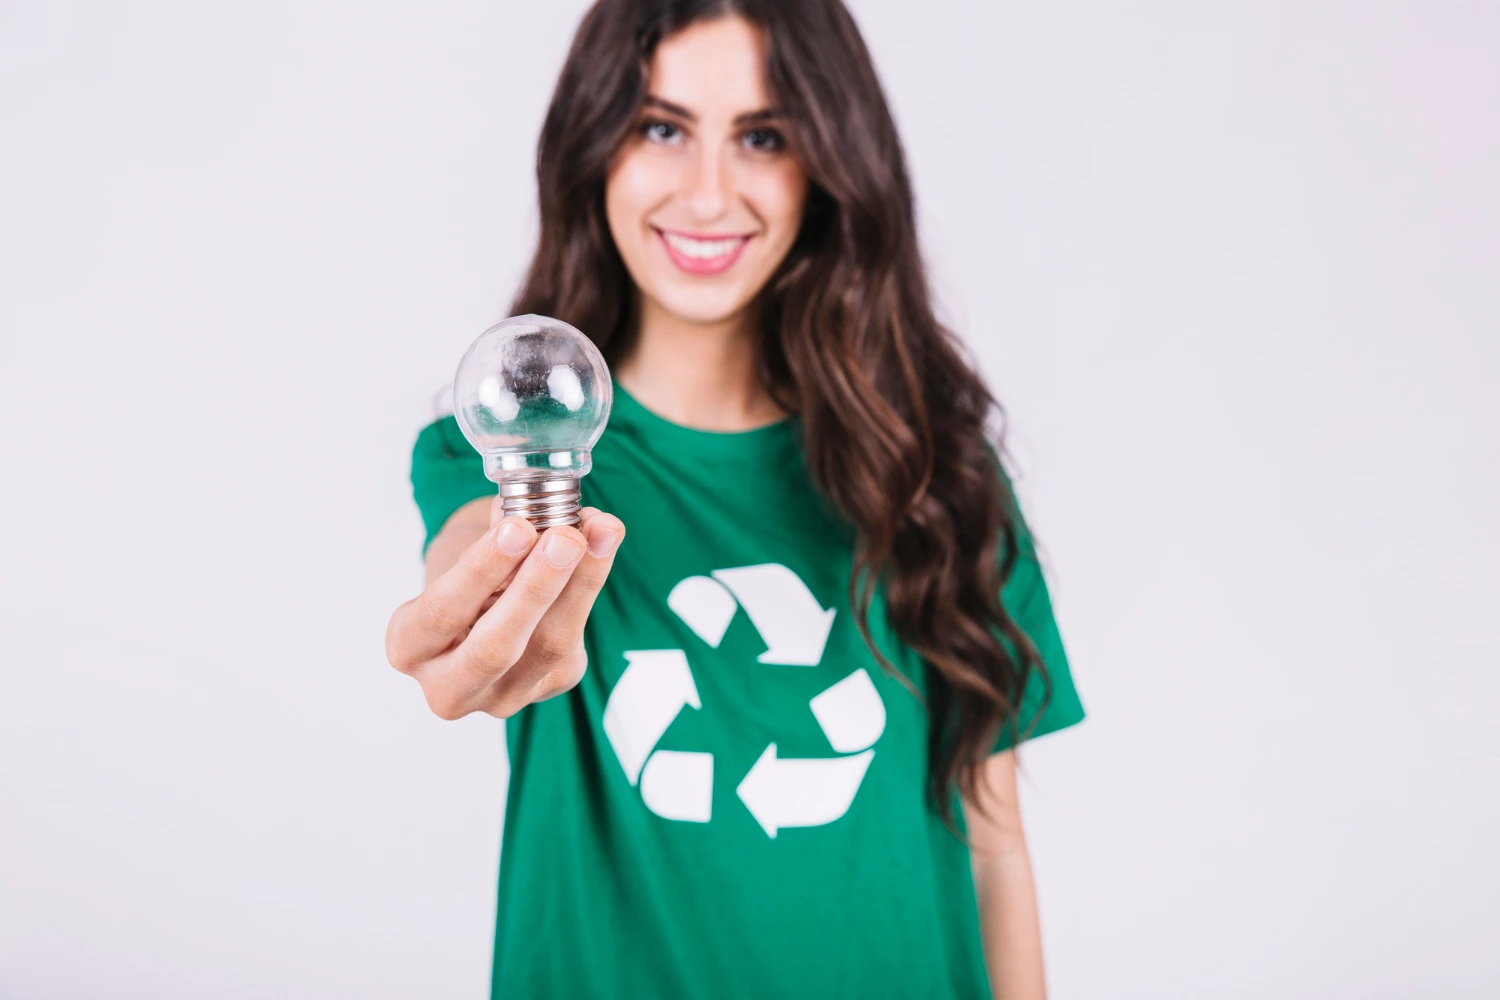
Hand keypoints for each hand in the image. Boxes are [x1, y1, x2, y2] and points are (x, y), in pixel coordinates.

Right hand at [385, 500, 625, 719]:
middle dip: (535, 588)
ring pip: (548, 646)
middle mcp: (450, 687)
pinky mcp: (549, 687)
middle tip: (565, 538)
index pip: (442, 613)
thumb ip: (499, 536)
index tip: (517, 527)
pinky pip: (575, 640)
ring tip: (599, 531)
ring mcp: (502, 697)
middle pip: (496, 646)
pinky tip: (602, 544)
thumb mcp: (468, 557)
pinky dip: (591, 588)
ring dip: (579, 584)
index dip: (482, 570)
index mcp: (409, 647)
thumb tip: (545, 511)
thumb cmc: (471, 579)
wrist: (488, 613)